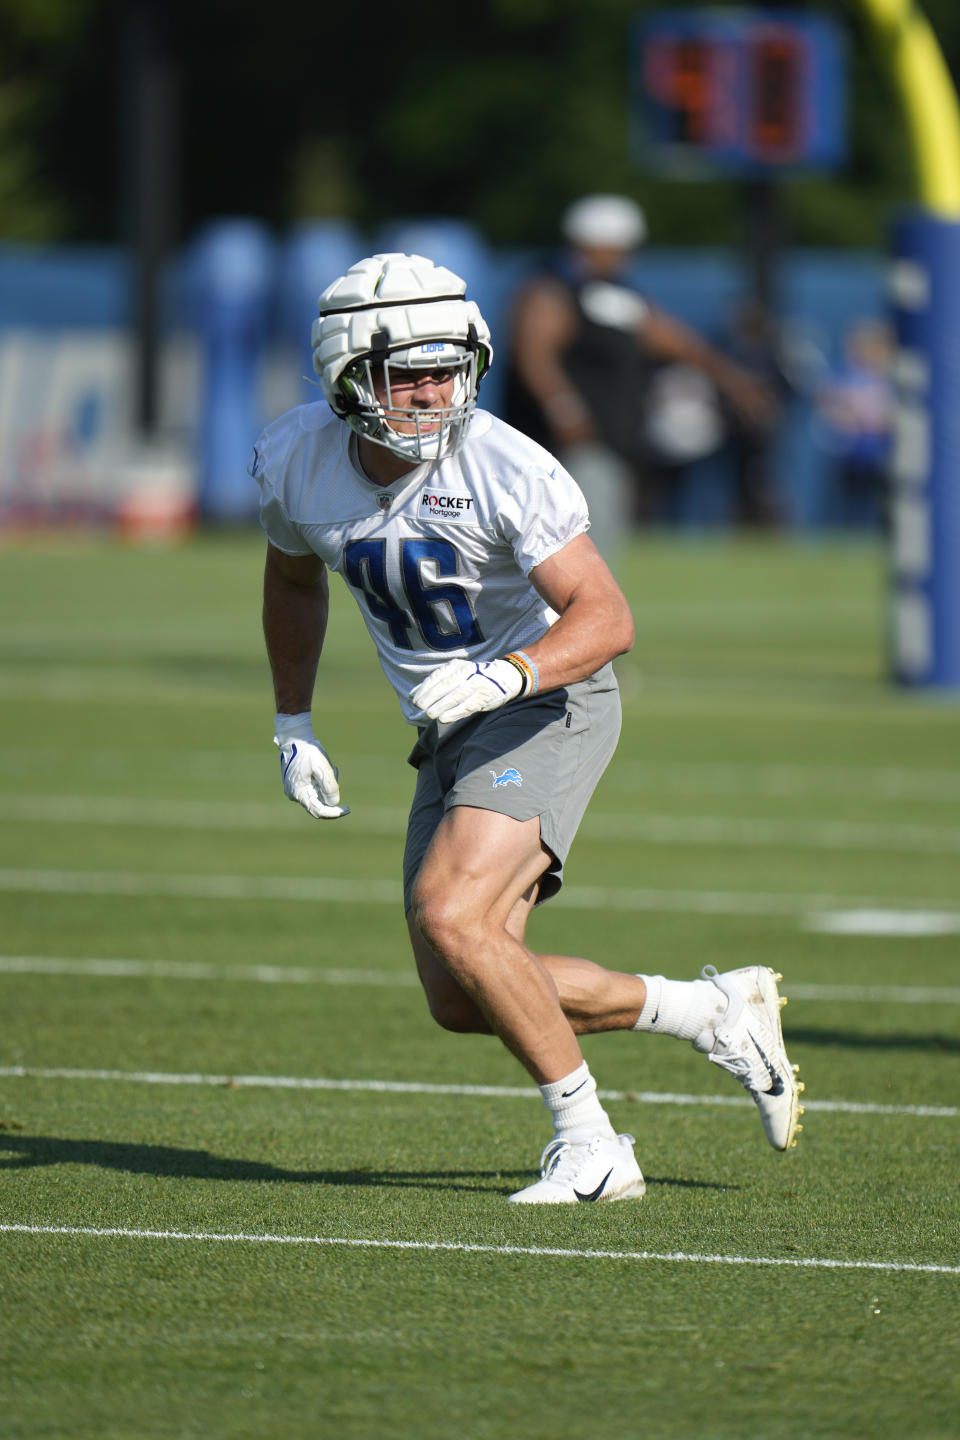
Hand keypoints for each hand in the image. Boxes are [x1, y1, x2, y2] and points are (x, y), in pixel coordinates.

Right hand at [273, 713, 348, 818]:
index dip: (333, 813)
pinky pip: (314, 788)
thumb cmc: (307, 751)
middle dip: (330, 791)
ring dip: (327, 784)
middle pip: (319, 802)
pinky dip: (322, 781)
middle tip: (334, 771)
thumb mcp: (321, 766)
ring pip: (318, 794)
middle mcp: (295, 795)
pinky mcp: (298, 784)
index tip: (346, 810)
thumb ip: (329, 785)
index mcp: (299, 792)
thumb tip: (334, 802)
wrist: (295, 739)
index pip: (318, 810)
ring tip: (329, 766)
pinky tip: (324, 767)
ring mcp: (296, 790)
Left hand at [411, 657, 529, 723]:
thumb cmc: (473, 677)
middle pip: (446, 686)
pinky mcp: (484, 698)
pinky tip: (444, 718)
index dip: (425, 689)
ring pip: (455, 697)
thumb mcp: (455, 674)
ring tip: (431, 714)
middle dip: (431, 698)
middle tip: (421, 708)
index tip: (415, 700)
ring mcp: (477, 685)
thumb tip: (413, 694)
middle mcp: (468, 672)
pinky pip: (466, 706)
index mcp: (457, 666)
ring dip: (441, 707)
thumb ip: (436, 683)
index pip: (438, 677)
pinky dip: (454, 713)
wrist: (504, 677)